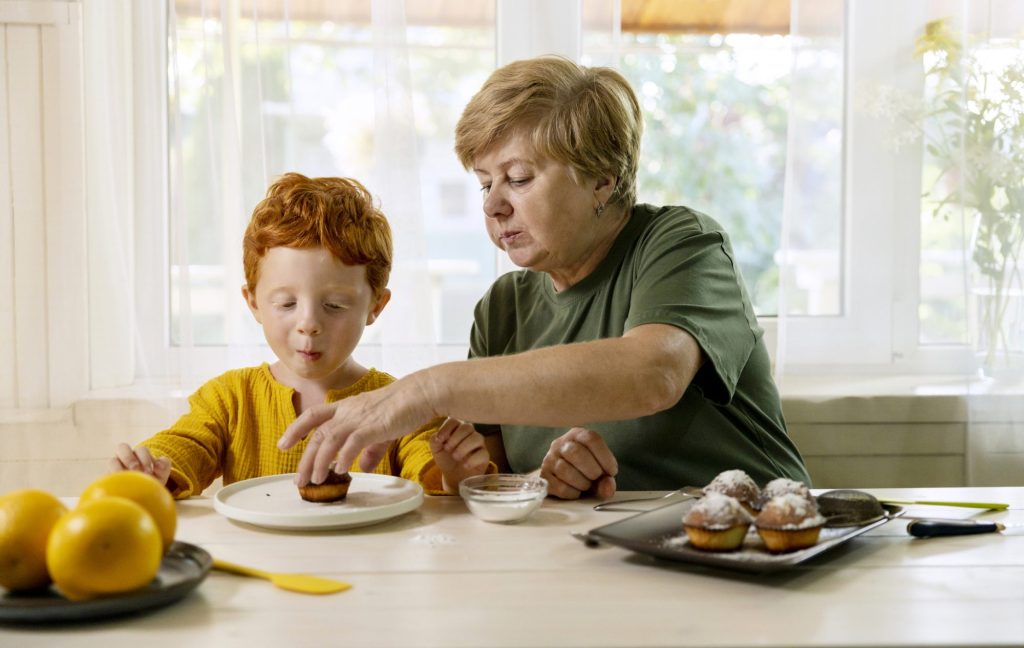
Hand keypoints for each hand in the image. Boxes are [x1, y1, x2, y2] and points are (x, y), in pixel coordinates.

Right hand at [108, 443, 171, 485]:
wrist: (142, 496)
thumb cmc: (152, 481)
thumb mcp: (161, 474)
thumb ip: (164, 466)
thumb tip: (158, 465)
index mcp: (138, 454)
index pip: (141, 449)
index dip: (145, 458)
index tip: (150, 471)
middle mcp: (125, 458)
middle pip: (122, 447)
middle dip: (130, 458)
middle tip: (137, 471)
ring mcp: (114, 467)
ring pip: (112, 461)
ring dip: (120, 468)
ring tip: (127, 478)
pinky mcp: (107, 479)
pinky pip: (105, 476)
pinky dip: (112, 479)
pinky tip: (119, 488)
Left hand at [277, 377, 437, 485]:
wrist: (420, 394)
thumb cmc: (403, 407)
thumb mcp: (381, 429)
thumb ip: (370, 449)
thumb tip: (362, 467)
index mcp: (347, 407)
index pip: (314, 416)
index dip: (296, 430)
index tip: (283, 445)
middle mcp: (347, 411)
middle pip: (317, 434)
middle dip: (304, 459)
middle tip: (298, 480)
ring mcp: (359, 417)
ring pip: (329, 439)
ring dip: (319, 462)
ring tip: (314, 480)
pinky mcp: (373, 425)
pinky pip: (352, 442)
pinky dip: (344, 457)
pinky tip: (342, 470)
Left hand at [428, 418, 489, 493]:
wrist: (453, 477)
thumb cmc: (446, 459)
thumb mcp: (436, 450)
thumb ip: (434, 441)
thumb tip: (438, 437)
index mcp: (457, 429)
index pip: (454, 420)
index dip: (447, 428)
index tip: (440, 439)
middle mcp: (470, 434)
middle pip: (467, 426)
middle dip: (456, 438)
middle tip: (448, 449)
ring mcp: (479, 444)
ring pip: (477, 438)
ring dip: (464, 447)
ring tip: (455, 457)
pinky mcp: (485, 456)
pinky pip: (483, 453)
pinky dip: (472, 460)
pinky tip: (465, 465)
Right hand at [538, 427, 617, 499]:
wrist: (560, 478)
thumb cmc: (584, 471)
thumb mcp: (599, 470)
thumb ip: (607, 480)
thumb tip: (607, 489)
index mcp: (577, 435)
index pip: (591, 439)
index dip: (605, 457)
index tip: (611, 471)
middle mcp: (560, 444)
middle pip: (576, 452)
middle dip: (592, 470)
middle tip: (597, 478)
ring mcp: (549, 459)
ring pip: (565, 470)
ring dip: (582, 483)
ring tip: (586, 485)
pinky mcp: (543, 476)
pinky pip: (559, 486)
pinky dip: (572, 492)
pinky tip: (576, 491)